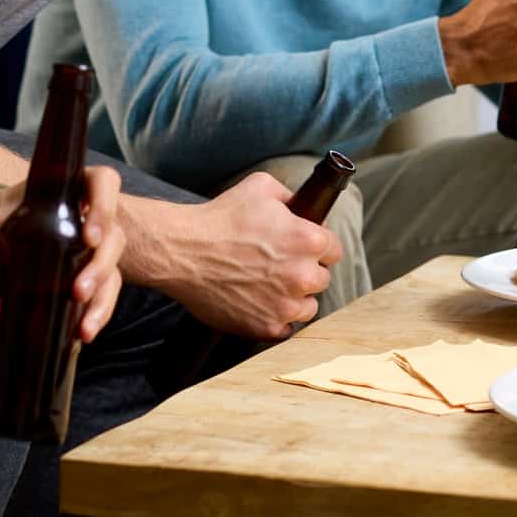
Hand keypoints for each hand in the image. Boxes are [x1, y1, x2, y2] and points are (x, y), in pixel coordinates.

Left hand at [0, 166, 125, 343]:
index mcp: (68, 192)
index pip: (103, 183)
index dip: (105, 207)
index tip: (90, 237)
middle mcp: (88, 219)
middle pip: (114, 235)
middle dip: (100, 266)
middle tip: (79, 291)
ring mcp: (92, 250)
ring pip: (114, 269)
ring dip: (103, 299)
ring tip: (84, 327)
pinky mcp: (90, 276)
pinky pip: (106, 294)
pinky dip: (97, 314)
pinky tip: (83, 334)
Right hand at [156, 174, 340, 339]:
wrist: (183, 251)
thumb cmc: (219, 218)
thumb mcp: (260, 187)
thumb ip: (290, 196)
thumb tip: (301, 205)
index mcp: (308, 240)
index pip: (334, 250)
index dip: (318, 247)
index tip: (303, 249)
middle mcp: (303, 275)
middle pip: (321, 279)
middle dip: (305, 271)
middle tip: (280, 265)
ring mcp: (285, 305)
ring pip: (308, 307)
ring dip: (294, 298)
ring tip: (270, 287)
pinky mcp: (266, 327)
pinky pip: (285, 329)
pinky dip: (276, 319)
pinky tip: (261, 305)